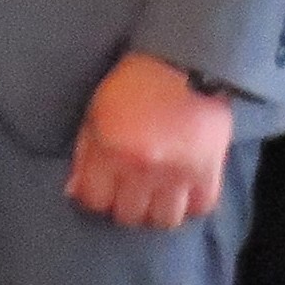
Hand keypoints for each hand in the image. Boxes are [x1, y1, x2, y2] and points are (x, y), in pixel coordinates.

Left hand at [66, 51, 235, 229]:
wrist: (182, 65)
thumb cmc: (133, 85)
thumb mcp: (95, 113)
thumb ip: (85, 155)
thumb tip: (75, 191)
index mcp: (110, 151)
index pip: (94, 200)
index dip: (92, 199)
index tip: (97, 192)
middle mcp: (144, 168)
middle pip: (129, 215)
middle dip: (122, 208)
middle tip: (125, 195)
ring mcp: (179, 172)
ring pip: (165, 220)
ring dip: (156, 214)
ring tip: (153, 199)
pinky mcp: (210, 170)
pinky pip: (202, 207)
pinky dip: (191, 206)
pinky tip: (182, 195)